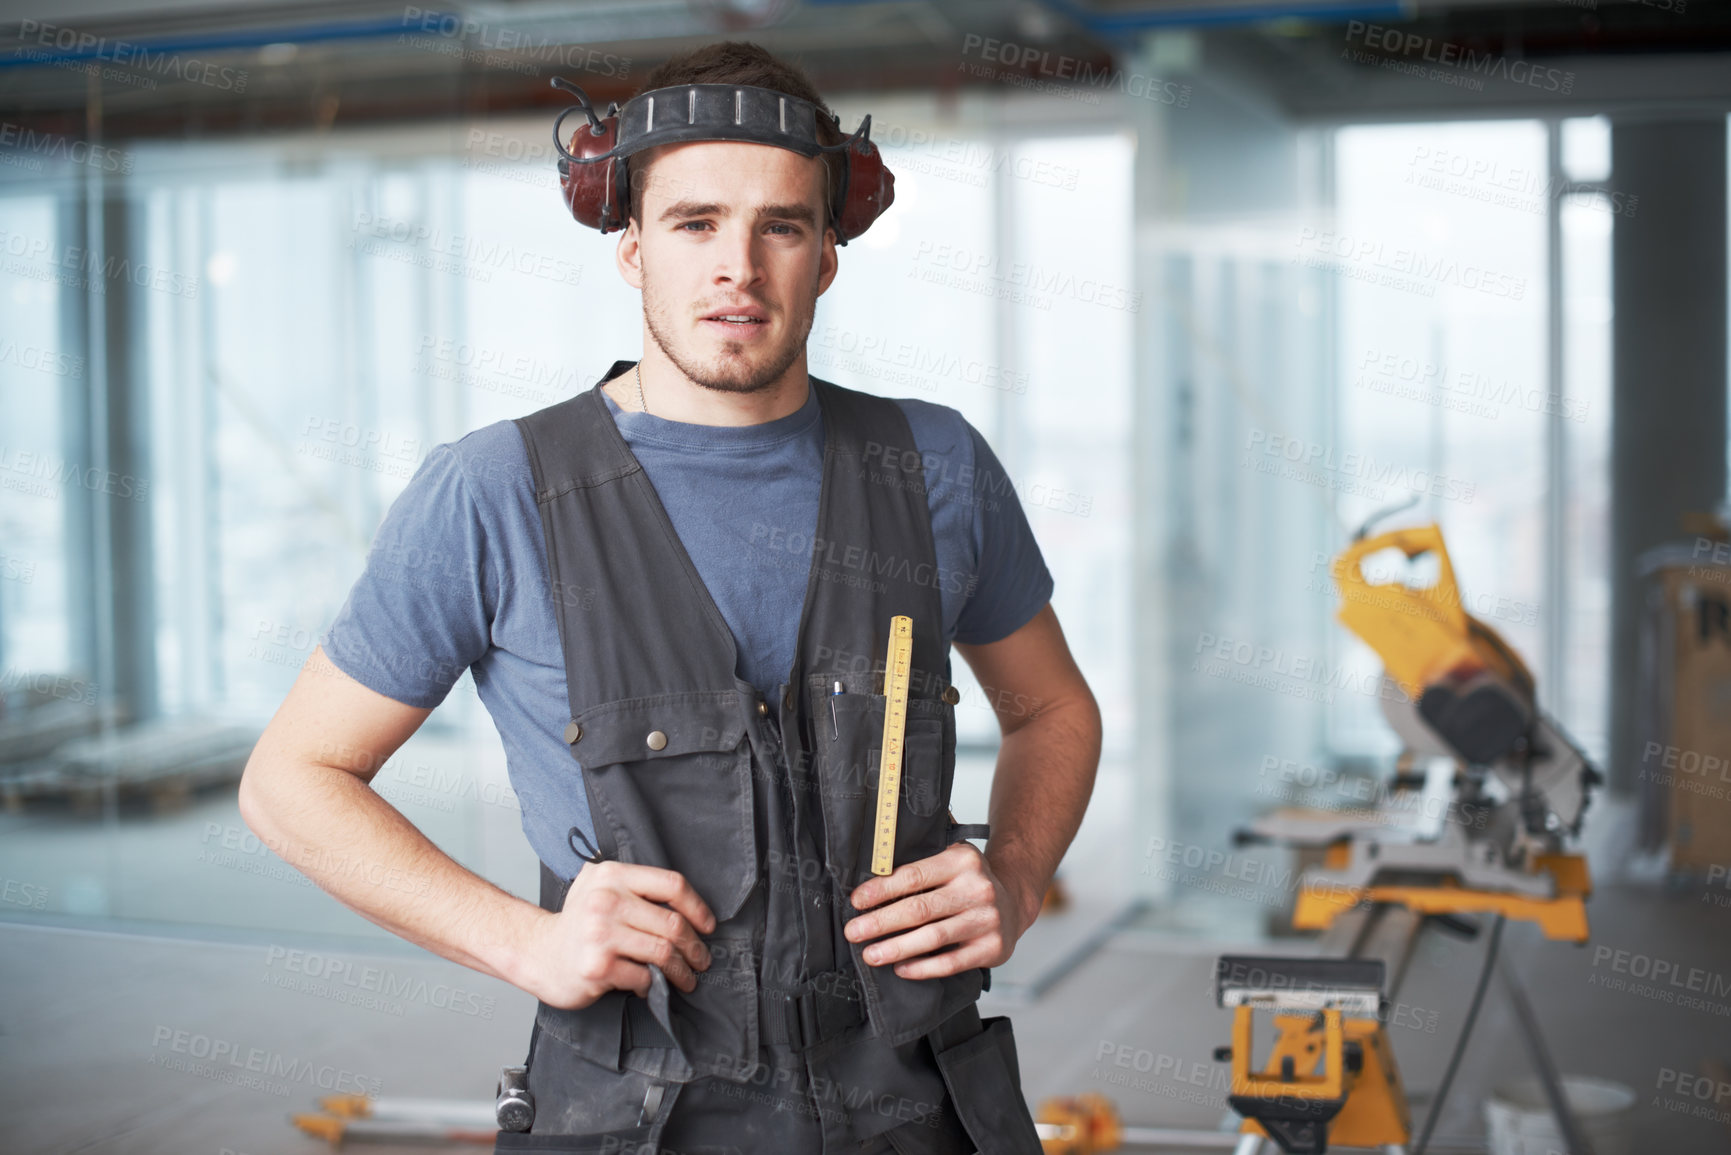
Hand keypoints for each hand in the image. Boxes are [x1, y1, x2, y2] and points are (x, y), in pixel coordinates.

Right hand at [525, 860, 715, 1008]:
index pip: (671, 884)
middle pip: (672, 923)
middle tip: (701, 959)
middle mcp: (605, 901)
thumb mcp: (600, 887)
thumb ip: (636, 885)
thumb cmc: (579, 922)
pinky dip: (654, 985)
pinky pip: (643, 977)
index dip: (697, 907)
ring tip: (687, 978)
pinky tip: (652, 986)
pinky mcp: (597, 966)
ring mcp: (599, 934)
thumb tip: (689, 906)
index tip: (707, 926)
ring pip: (663, 952)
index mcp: (612, 875)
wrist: (538, 953)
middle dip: (694, 946)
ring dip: (682, 970)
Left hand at [843, 842, 1032, 980]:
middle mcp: (978, 888)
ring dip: (896, 948)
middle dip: (881, 922)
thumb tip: (873, 853)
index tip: (856, 902)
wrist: (1015, 902)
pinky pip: (951, 963)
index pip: (914, 875)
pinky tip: (901, 968)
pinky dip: (923, 968)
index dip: (881, 890)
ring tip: (870, 955)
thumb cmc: (969, 881)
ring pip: (933, 937)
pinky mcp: (992, 948)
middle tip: (853, 932)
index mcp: (962, 860)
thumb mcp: (952, 855)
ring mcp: (987, 920)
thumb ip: (921, 852)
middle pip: (920, 909)